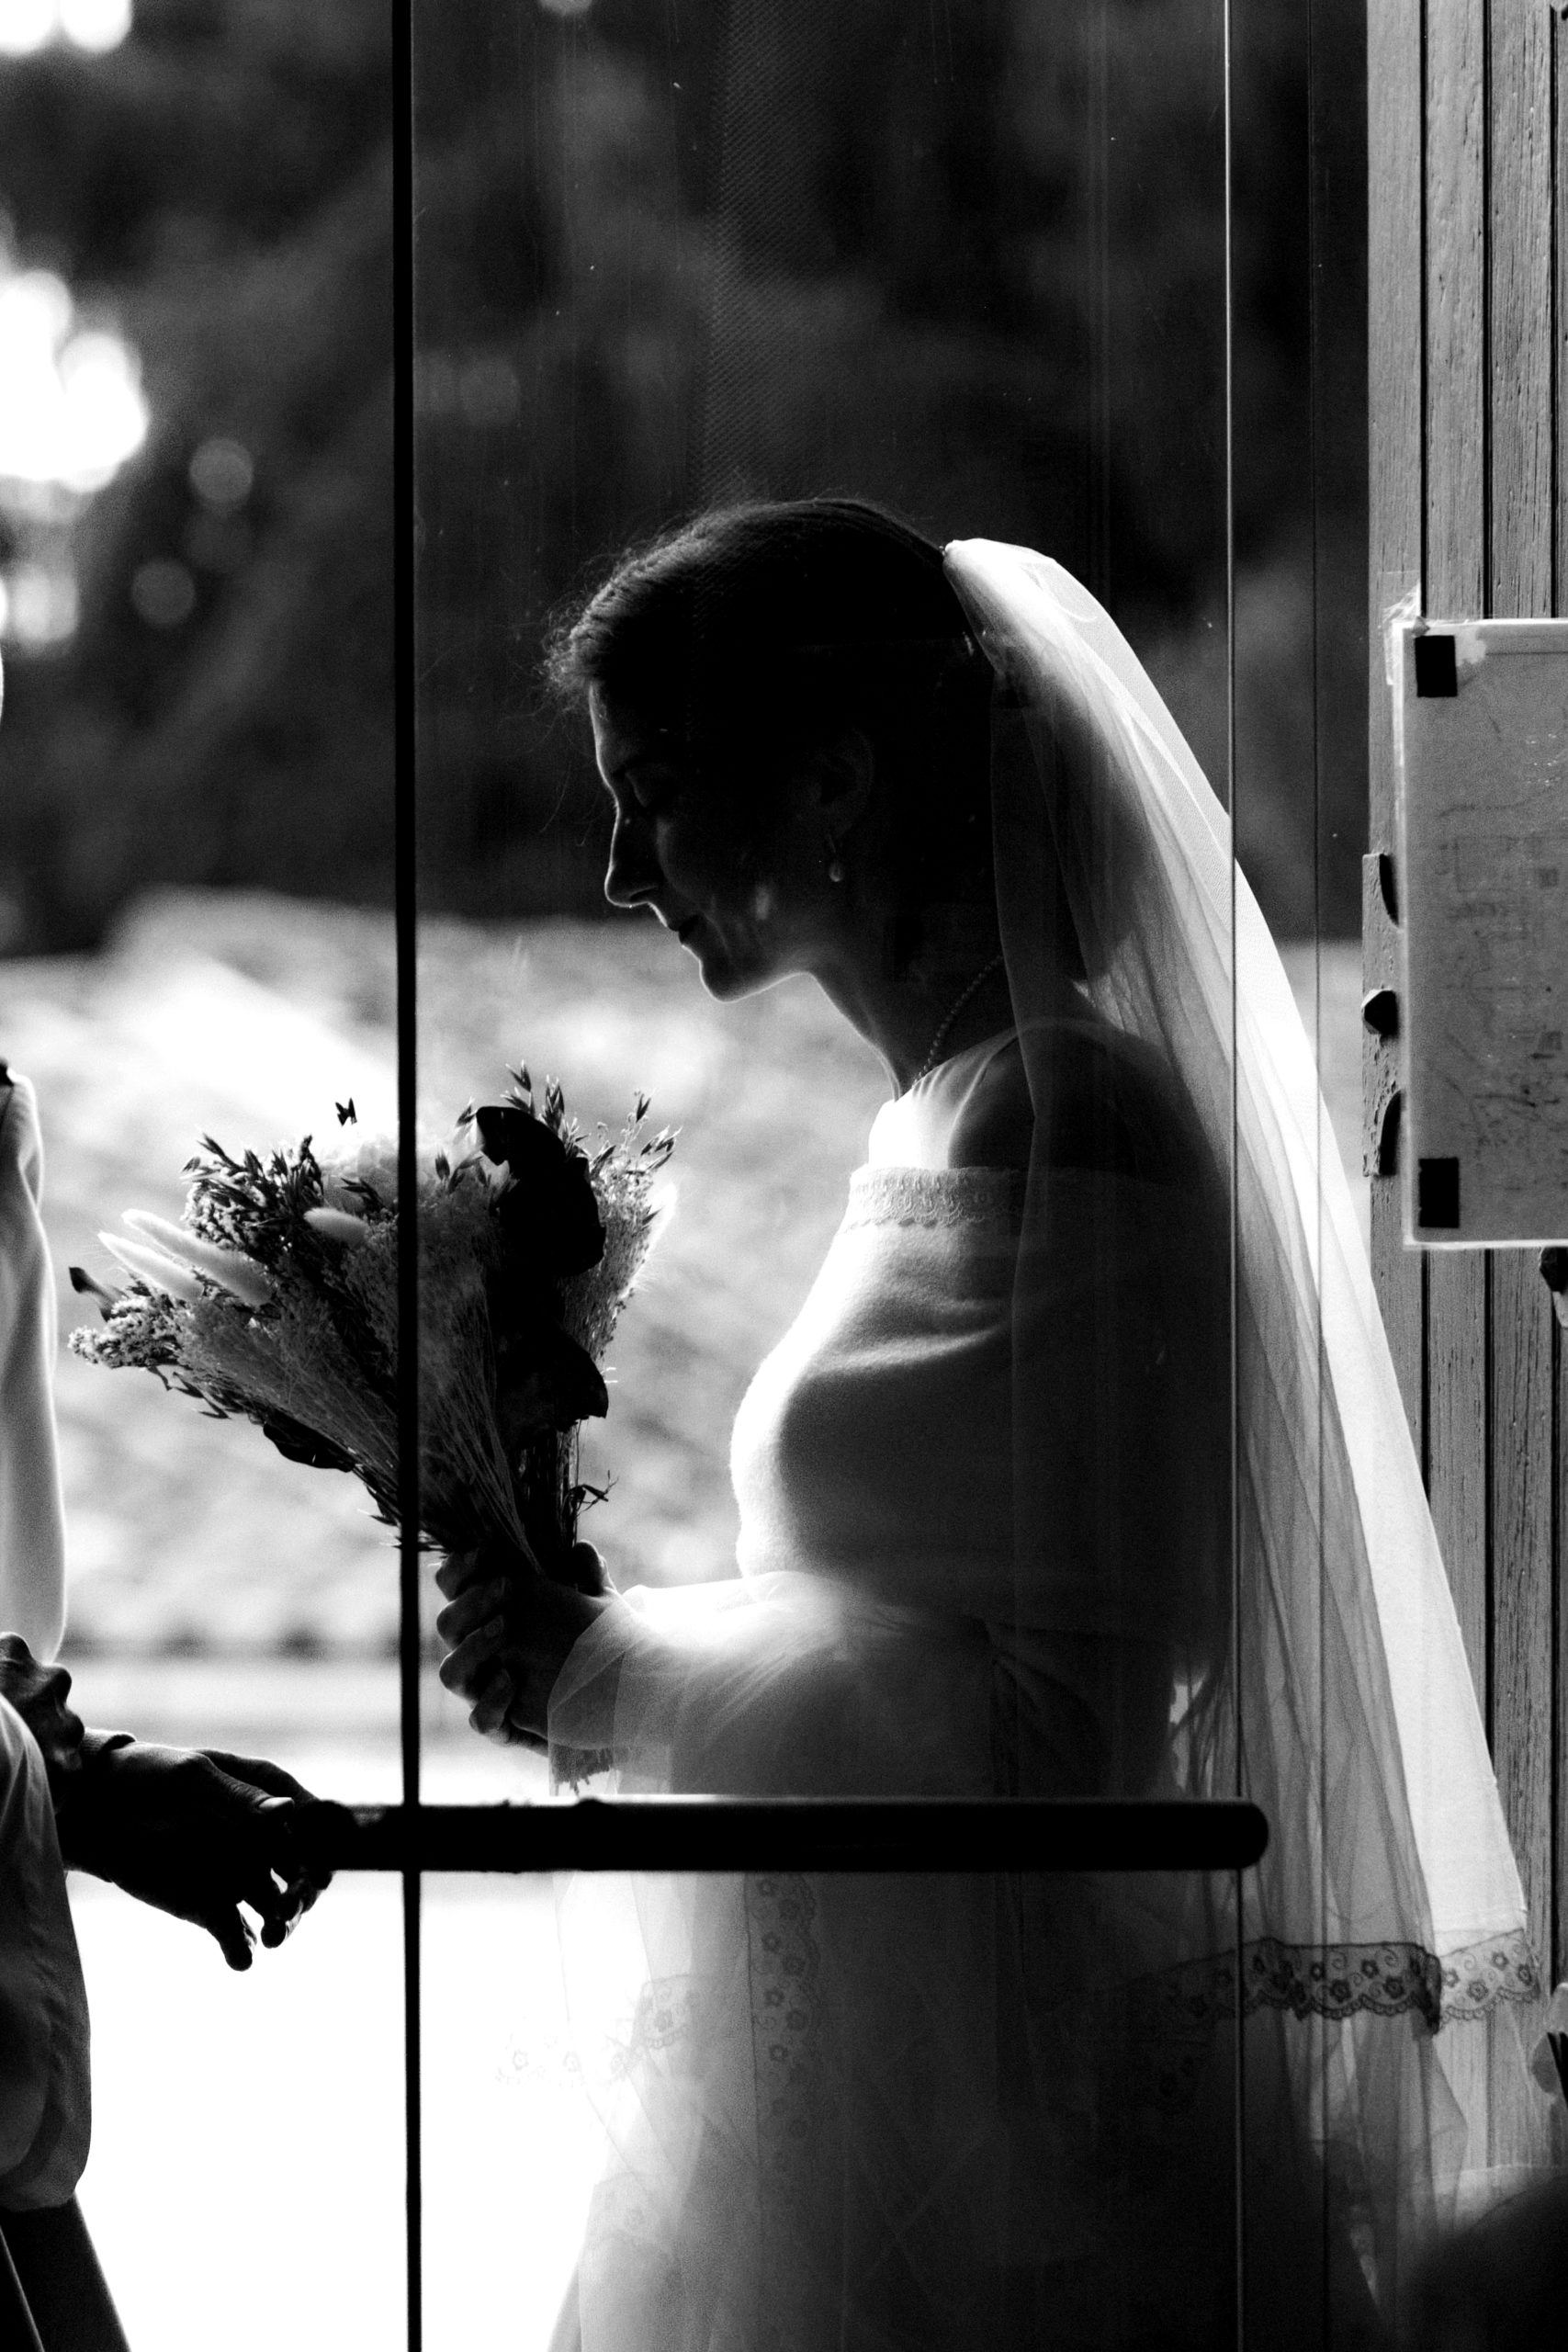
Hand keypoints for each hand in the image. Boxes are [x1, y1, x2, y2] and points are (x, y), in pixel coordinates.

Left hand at [58, 1738, 331, 1969]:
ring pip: (272, 1907)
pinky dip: (240, 1948)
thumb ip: (239, 1799)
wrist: (93, 1809)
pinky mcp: (207, 1906)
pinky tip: (240, 1959)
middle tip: (290, 1908)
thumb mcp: (192, 1779)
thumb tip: (289, 1812)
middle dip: (302, 1893)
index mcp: (264, 1796)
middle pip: (298, 1871)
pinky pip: (233, 1932)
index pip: (310, 1822)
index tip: (320, 1867)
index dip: (321, 1845)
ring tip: (271, 1938)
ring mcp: (236, 1874)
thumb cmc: (148, 1776)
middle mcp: (259, 1839)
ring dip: (279, 1925)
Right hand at [435, 1543, 606, 1748]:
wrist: (613, 1706)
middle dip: (471, 1602)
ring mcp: (486, 1690)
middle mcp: (479, 1653)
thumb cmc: (593, 1647)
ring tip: (504, 1628)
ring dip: (472, 1648)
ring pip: (451, 1673)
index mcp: (490, 1616)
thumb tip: (581, 1548)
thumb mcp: (597, 1609)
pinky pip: (480, 1719)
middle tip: (506, 1586)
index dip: (459, 1568)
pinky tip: (512, 1681)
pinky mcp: (503, 1726)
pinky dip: (491, 1700)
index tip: (485, 1550)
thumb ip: (587, 1579)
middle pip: (447, 1624)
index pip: (454, 1588)